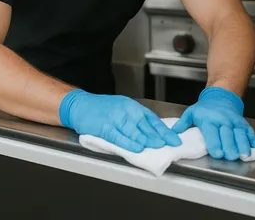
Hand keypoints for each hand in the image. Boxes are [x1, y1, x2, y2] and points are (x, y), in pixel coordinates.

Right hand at [59, 89, 181, 152]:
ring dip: (146, 139)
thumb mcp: (121, 108)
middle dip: (158, 136)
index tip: (174, 139)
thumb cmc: (101, 108)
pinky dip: (129, 143)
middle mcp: (125, 110)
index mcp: (131, 106)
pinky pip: (119, 136)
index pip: (151, 119)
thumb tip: (152, 135)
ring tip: (157, 147)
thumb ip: (135, 120)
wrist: (80, 105)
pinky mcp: (104, 127)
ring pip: (133, 130)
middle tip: (169, 145)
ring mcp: (114, 118)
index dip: (163, 130)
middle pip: (145, 125)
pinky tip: (137, 148)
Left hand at [171, 86, 254, 159]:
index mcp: (209, 119)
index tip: (217, 153)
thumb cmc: (205, 108)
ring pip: (240, 134)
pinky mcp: (243, 124)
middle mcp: (223, 120)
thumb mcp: (191, 112)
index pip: (212, 132)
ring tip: (245, 155)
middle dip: (230, 146)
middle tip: (232, 156)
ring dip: (243, 144)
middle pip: (227, 134)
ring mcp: (235, 122)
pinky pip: (250, 132)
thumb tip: (173, 134)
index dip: (215, 143)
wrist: (221, 96)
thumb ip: (182, 124)